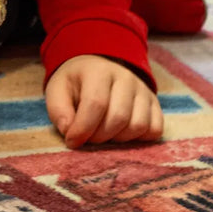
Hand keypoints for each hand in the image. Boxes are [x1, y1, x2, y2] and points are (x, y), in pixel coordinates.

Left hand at [46, 54, 163, 148]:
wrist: (96, 70)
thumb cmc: (75, 84)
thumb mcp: (57, 91)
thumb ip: (59, 111)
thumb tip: (70, 132)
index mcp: (98, 71)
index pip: (96, 103)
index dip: (83, 128)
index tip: (72, 141)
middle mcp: (126, 77)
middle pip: (119, 117)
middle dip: (100, 136)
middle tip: (87, 138)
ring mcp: (144, 90)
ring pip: (139, 126)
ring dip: (118, 139)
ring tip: (103, 134)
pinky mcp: (155, 104)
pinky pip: (155, 130)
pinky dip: (138, 139)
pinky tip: (121, 134)